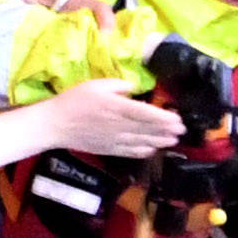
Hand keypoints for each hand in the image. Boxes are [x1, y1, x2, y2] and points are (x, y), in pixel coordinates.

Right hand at [37, 79, 183, 162]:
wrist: (55, 125)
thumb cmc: (74, 101)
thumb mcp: (96, 85)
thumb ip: (118, 86)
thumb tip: (134, 89)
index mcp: (116, 107)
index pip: (145, 114)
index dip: (163, 118)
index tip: (177, 119)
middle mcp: (118, 125)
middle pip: (148, 129)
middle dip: (167, 131)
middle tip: (182, 130)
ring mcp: (114, 140)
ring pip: (142, 142)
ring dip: (159, 142)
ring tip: (173, 140)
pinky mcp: (109, 149)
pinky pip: (130, 152)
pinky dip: (143, 151)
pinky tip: (152, 149)